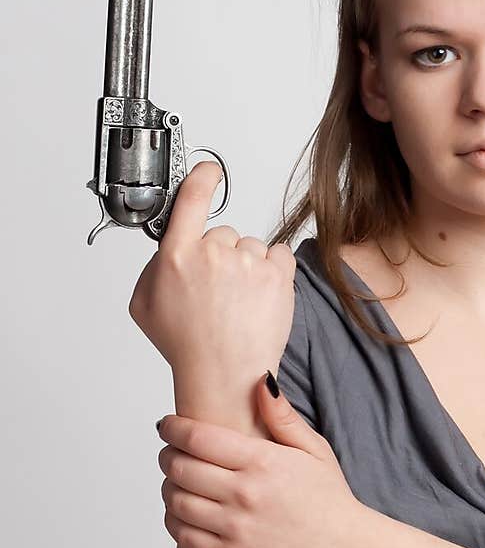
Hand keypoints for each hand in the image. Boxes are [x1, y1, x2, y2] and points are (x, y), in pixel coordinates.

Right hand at [127, 161, 295, 407]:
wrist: (225, 377)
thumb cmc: (187, 346)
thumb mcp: (144, 306)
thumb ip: (153, 268)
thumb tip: (169, 250)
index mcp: (176, 256)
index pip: (190, 199)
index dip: (201, 178)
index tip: (209, 170)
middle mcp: (212, 253)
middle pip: (222, 233)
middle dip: (221, 256)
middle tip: (218, 292)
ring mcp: (247, 262)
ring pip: (251, 247)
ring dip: (248, 267)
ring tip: (239, 303)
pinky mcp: (276, 275)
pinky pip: (278, 255)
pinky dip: (273, 271)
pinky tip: (260, 297)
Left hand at [157, 370, 367, 547]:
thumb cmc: (330, 501)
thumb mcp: (315, 451)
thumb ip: (283, 417)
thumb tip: (260, 381)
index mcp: (263, 462)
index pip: (198, 438)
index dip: (173, 428)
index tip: (167, 426)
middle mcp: (245, 494)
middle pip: (179, 468)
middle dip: (167, 455)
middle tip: (170, 452)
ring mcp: (236, 528)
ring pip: (176, 501)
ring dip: (168, 487)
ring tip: (176, 481)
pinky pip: (184, 535)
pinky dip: (175, 520)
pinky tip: (183, 512)